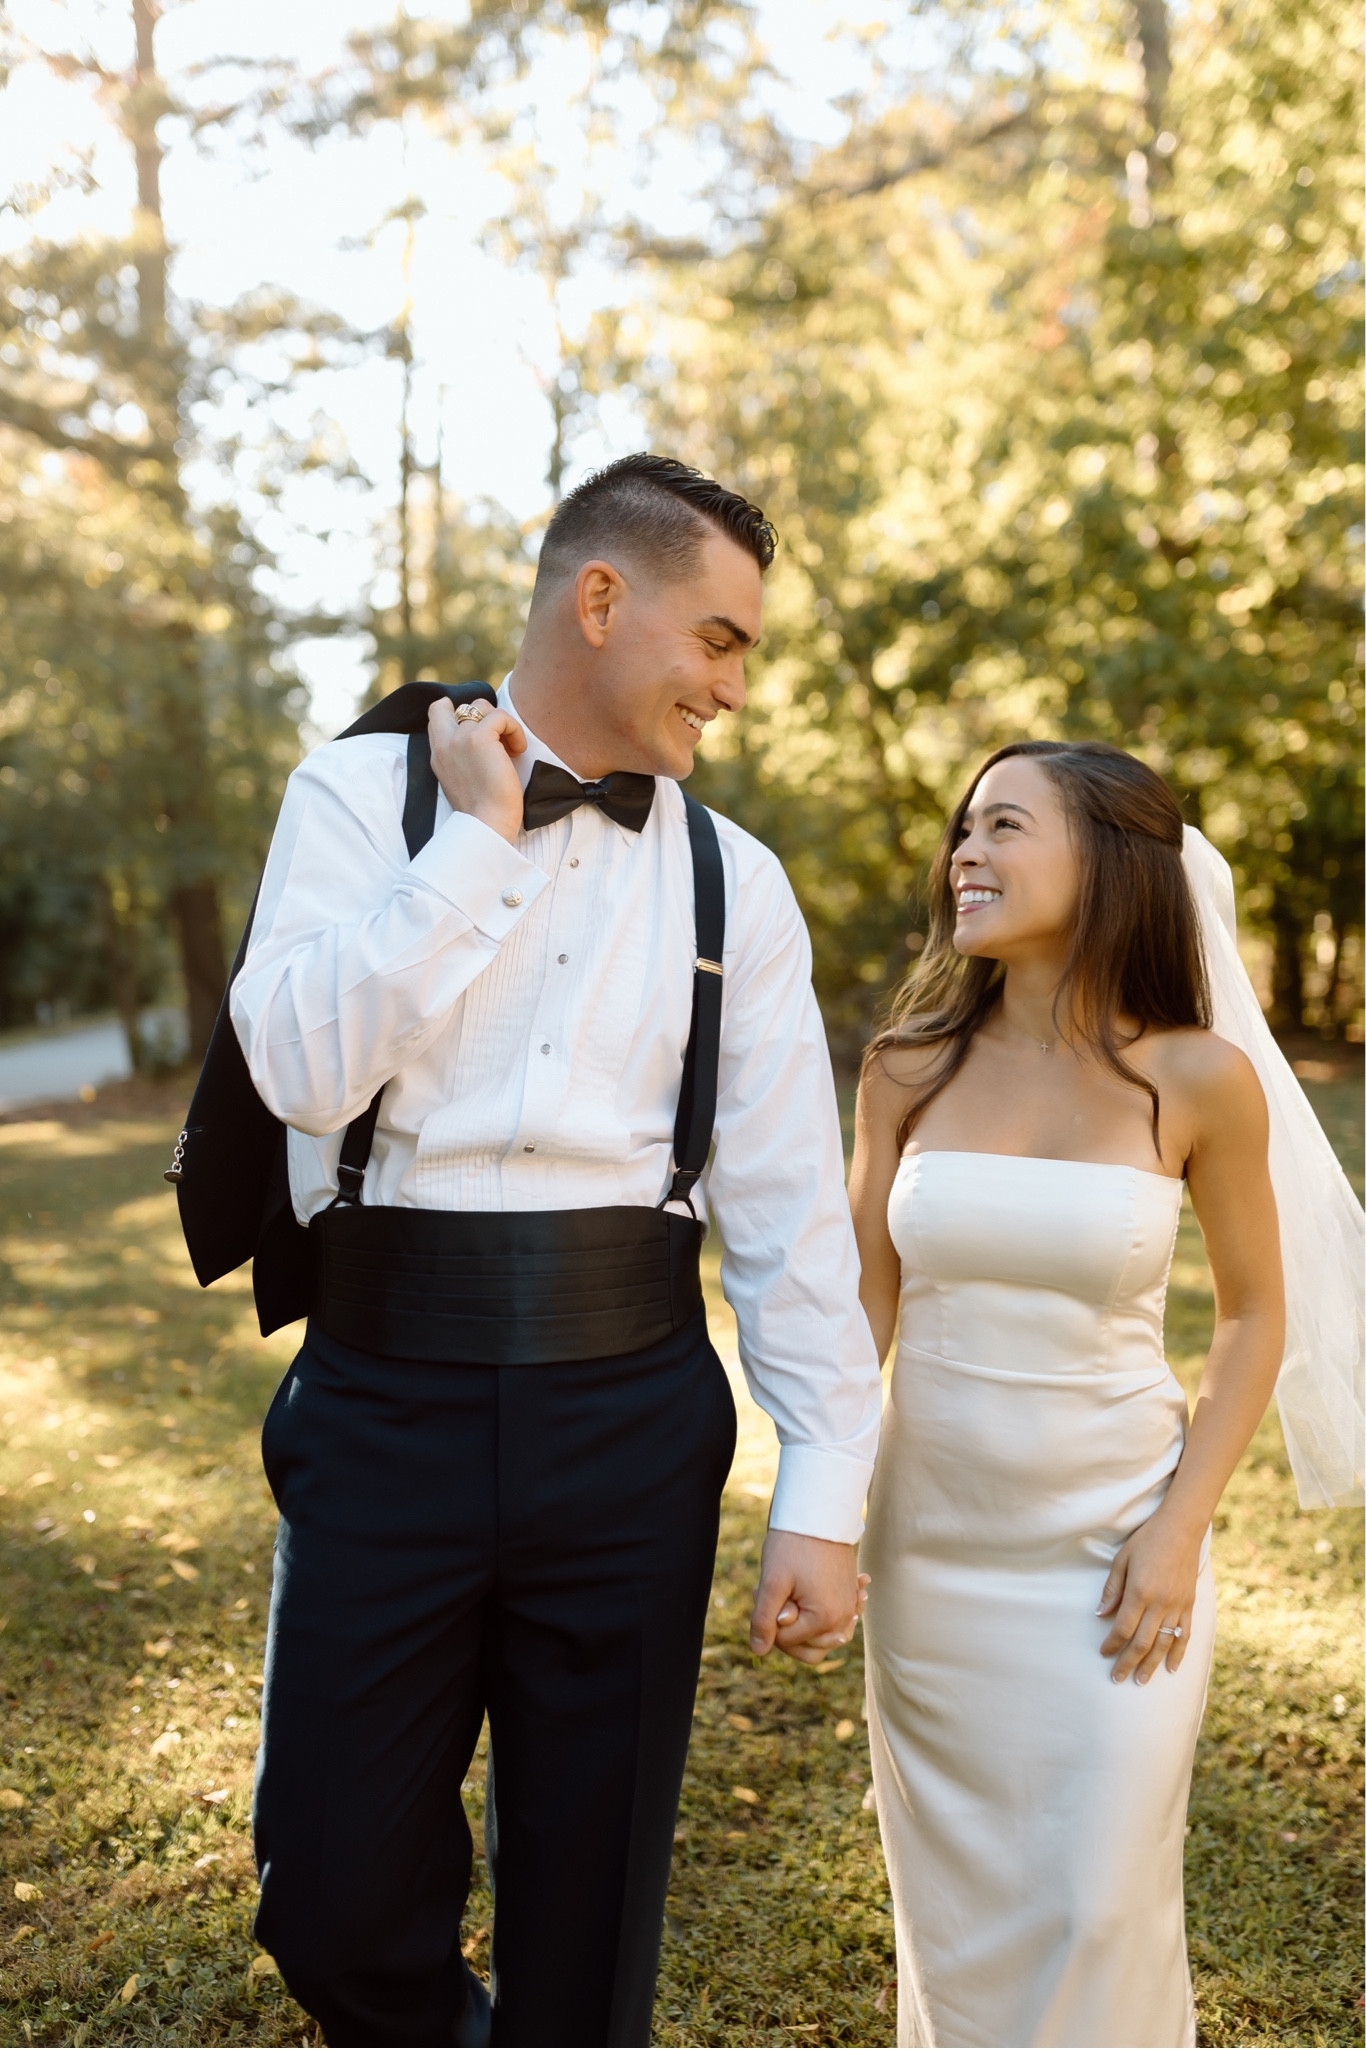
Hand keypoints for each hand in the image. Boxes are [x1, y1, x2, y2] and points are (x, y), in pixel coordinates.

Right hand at [428, 699, 525, 843]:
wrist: (487, 826)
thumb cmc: (484, 813)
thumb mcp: (464, 782)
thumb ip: (464, 759)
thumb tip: (489, 744)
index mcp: (438, 756)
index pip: (437, 715)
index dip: (458, 714)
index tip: (481, 733)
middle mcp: (444, 744)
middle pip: (450, 704)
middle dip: (477, 713)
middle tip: (496, 738)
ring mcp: (459, 739)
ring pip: (480, 706)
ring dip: (499, 721)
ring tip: (509, 747)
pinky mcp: (479, 738)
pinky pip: (501, 716)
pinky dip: (514, 729)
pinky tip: (518, 750)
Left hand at [748, 1530, 866, 1665]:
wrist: (819, 1512)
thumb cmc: (793, 1545)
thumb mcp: (772, 1582)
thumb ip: (763, 1620)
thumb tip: (758, 1651)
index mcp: (825, 1619)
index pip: (786, 1642)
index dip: (768, 1620)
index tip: (762, 1590)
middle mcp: (844, 1618)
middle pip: (808, 1648)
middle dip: (786, 1628)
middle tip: (775, 1595)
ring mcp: (850, 1607)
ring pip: (821, 1637)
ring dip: (801, 1621)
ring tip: (789, 1593)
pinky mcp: (851, 1595)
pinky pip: (836, 1620)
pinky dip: (820, 1613)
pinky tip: (810, 1596)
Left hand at [1097, 1512, 1200, 1683]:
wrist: (1181, 1528)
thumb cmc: (1147, 1541)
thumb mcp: (1122, 1560)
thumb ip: (1112, 1589)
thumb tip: (1100, 1615)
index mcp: (1140, 1591)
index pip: (1123, 1628)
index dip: (1112, 1644)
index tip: (1104, 1653)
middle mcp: (1160, 1603)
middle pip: (1142, 1642)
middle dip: (1128, 1663)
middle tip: (1118, 1679)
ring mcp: (1177, 1606)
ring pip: (1164, 1643)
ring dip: (1151, 1664)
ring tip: (1142, 1681)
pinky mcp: (1189, 1605)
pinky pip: (1184, 1634)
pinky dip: (1178, 1653)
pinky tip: (1171, 1668)